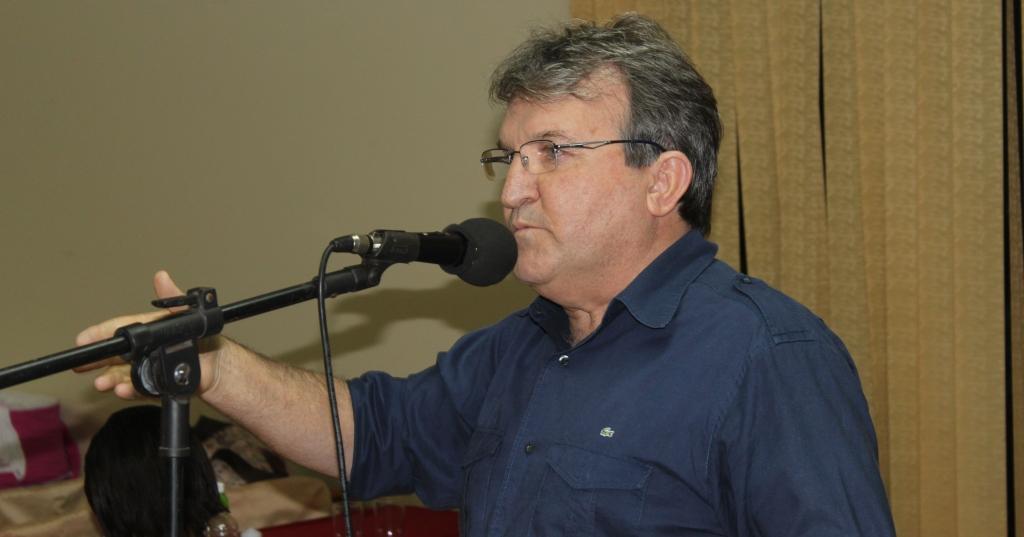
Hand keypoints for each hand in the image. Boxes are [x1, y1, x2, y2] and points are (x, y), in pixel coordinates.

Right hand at [73, 270, 221, 398]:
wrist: (217, 365)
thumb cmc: (202, 338)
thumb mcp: (185, 315)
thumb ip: (172, 298)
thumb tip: (162, 277)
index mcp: (146, 332)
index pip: (118, 329)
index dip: (99, 333)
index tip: (83, 338)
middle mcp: (142, 352)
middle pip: (113, 355)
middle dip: (96, 360)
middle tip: (80, 365)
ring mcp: (146, 369)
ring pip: (121, 374)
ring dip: (110, 378)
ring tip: (102, 382)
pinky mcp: (154, 386)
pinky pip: (139, 388)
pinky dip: (130, 389)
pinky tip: (123, 389)